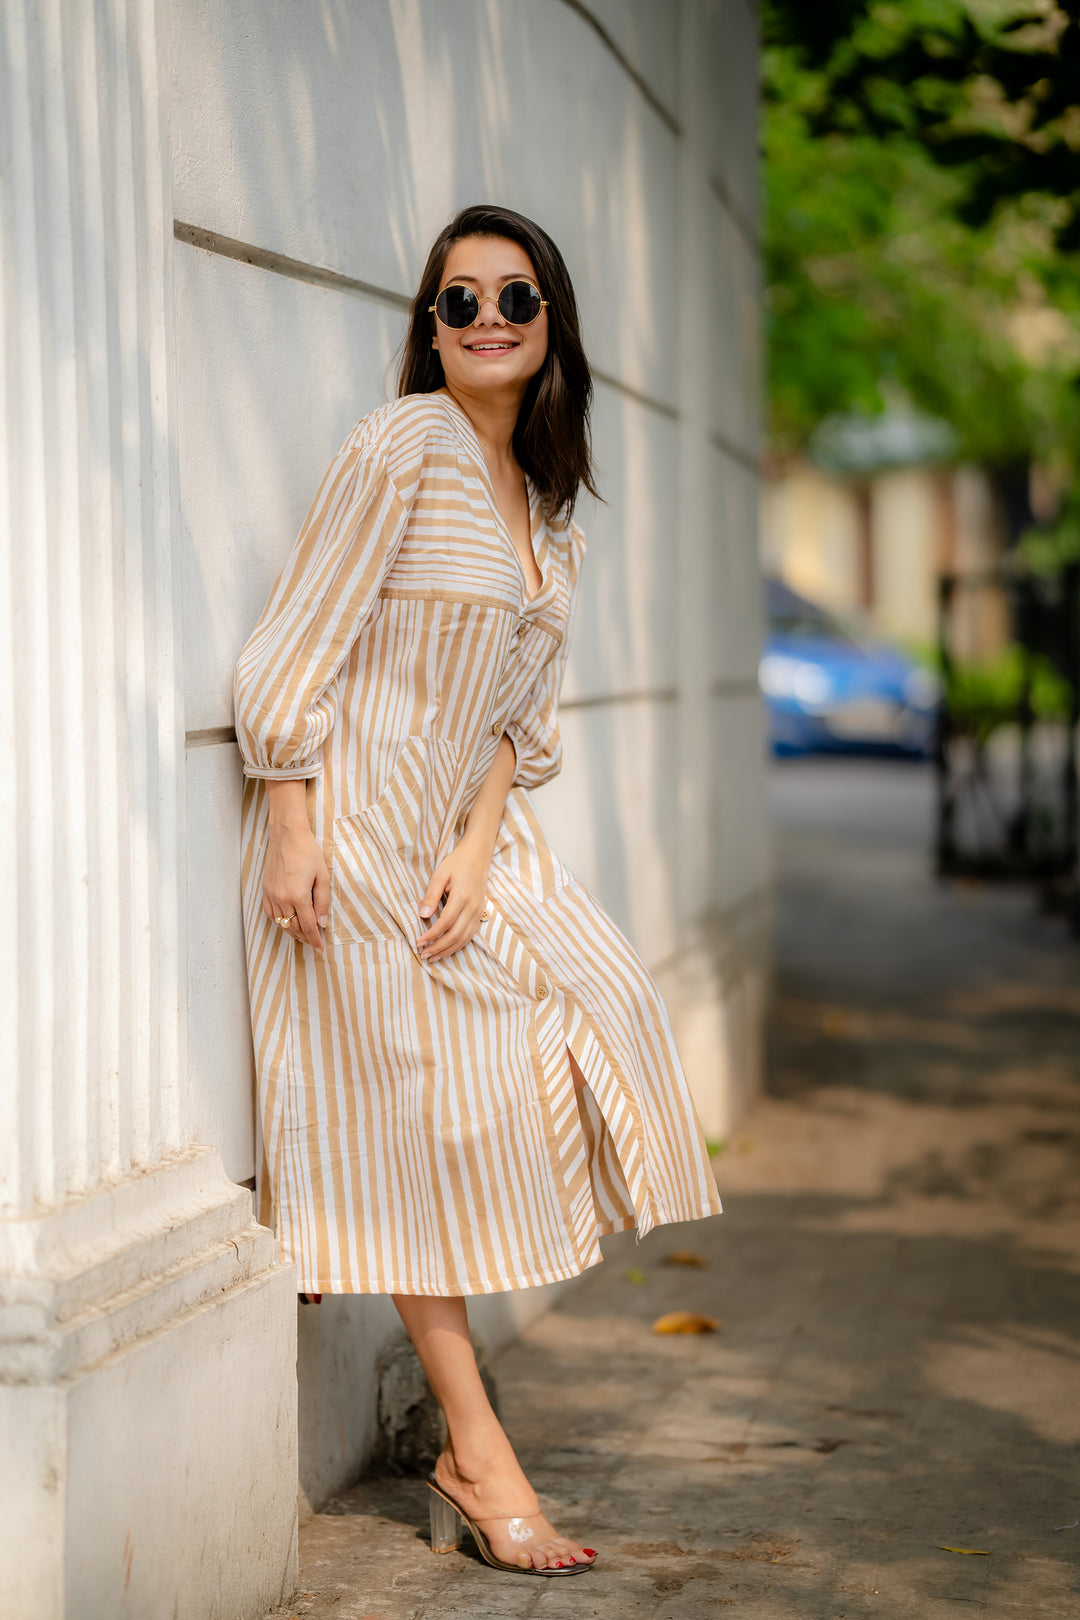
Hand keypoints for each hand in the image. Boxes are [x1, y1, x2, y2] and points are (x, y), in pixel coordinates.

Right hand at [262, 819, 329, 950]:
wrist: (287, 835)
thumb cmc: (308, 852)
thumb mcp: (322, 876)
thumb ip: (322, 901)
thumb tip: (322, 923)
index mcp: (298, 896)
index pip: (308, 926)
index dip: (315, 939)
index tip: (320, 948)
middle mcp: (282, 898)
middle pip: (294, 928)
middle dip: (305, 937)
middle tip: (314, 942)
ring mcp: (271, 894)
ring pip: (281, 923)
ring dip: (292, 931)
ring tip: (303, 935)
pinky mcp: (265, 889)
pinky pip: (270, 913)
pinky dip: (279, 921)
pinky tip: (287, 922)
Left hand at [417, 833, 490, 962]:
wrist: (478, 854)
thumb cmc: (457, 862)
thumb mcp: (440, 874)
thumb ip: (431, 895)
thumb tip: (422, 916)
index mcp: (462, 897)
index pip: (445, 923)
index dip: (431, 935)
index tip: (419, 942)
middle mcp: (472, 907)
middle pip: (455, 935)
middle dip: (439, 947)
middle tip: (424, 955)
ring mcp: (478, 911)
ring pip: (464, 938)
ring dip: (448, 950)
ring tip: (434, 957)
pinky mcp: (480, 912)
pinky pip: (470, 934)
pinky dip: (458, 945)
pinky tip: (448, 949)